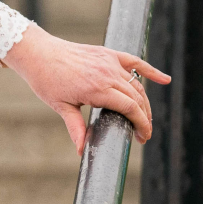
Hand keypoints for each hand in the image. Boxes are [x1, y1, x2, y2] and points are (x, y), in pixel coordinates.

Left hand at [1, 24, 170, 154]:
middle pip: (137, 99)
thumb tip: (82, 151)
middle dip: (144, 118)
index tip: (143, 137)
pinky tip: (165, 80)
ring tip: (145, 118)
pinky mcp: (107, 53)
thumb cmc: (46, 80)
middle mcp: (107, 74)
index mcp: (98, 89)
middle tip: (143, 133)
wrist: (37, 52)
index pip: (131, 109)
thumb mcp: (60, 106)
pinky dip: (150, 70)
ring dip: (144, 102)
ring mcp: (109, 62)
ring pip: (136, 84)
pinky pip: (134, 61)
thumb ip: (76, 128)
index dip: (142, 125)